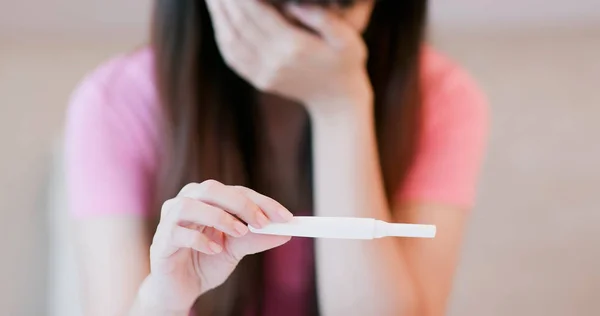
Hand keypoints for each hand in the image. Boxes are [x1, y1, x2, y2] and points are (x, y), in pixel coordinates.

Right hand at [138, 180, 292, 311]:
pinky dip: (199, 239)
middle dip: (241, 204)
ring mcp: (170, 220)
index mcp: (207, 199)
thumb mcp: (236, 249)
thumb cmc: (206, 261)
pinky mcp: (161, 241)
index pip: (237, 191)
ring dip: (219, 217)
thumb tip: (285, 232)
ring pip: (190, 205)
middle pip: (212, 189)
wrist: (181, 289)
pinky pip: (177, 232)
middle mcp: (187, 202)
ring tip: (240, 233)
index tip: (285, 217)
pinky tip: (215, 250)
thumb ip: (256, 238)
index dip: (262, 202)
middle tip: (262, 222)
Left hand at [205, 0, 372, 114]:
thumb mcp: (348, 39)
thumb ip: (323, 18)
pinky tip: (220, 23)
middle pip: (239, 24)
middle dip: (224, 2)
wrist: (338, 101)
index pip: (257, 12)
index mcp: (293, 46)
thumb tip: (293, 3)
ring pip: (231, 41)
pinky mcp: (260, 80)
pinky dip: (222, 38)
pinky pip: (233, 59)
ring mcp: (264, 73)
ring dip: (218, 18)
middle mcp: (274, 60)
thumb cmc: (346, 64)